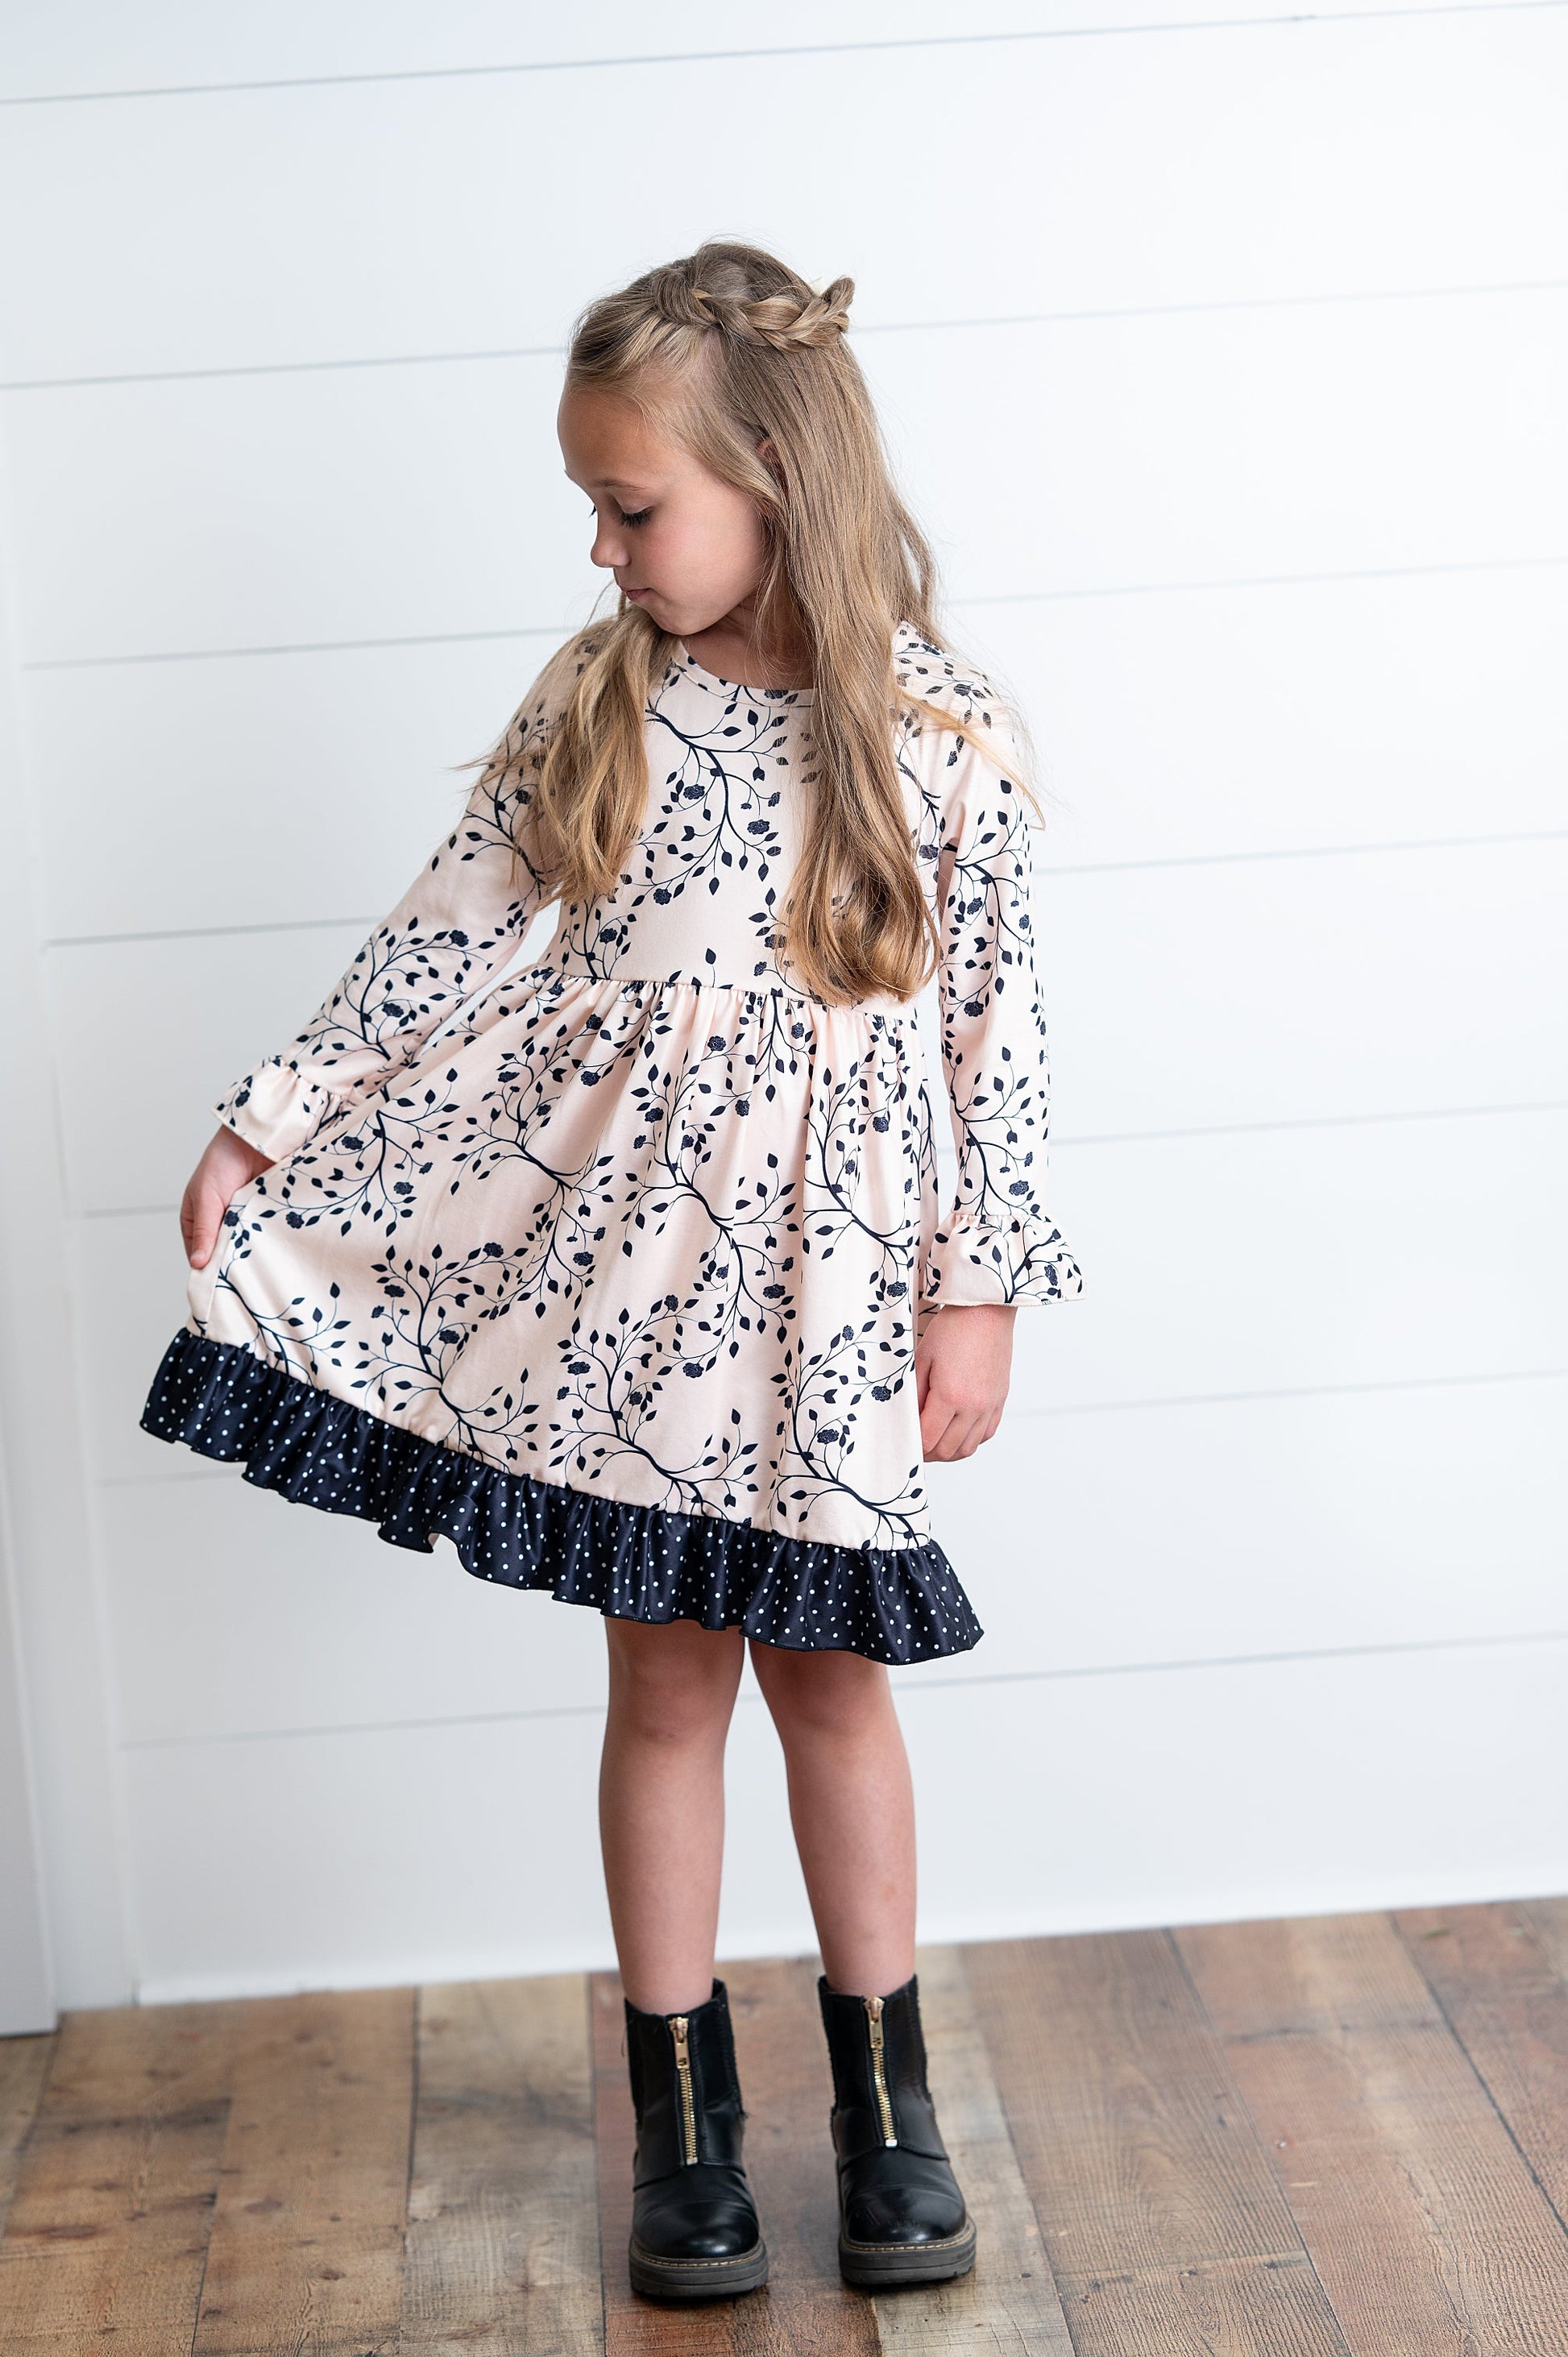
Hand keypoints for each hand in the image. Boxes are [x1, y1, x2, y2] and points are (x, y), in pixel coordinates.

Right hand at [180, 1127, 271, 1268]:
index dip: (205, 1266)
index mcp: (196, 1219)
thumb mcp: (206, 1198)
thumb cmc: (222, 1162)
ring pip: (244, 1244)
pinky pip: (263, 1233)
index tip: (217, 1283)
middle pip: (222, 1252)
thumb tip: (197, 1264)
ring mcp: (242, 1219)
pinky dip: (265, 1240)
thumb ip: (204, 1231)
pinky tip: (270, 1249)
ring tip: (255, 1263)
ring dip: (249, 1251)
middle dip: (230, 1261)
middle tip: (239, 1276)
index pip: (198, 1252)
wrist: (254, 1139)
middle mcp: (219, 1221)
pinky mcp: (263, 1214)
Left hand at [915, 1303, 1015, 1461]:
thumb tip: (909, 1420)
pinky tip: (957, 1432)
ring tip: (934, 1442)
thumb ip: (914, 1394)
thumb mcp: (922, 1359)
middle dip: (928, 1453)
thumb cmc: (953, 1328)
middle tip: (915, 1445)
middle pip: (948, 1450)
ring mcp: (990, 1405)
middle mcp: (974, 1406)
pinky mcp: (999, 1400)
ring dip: (949, 1451)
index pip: (928, 1440)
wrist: (986, 1311)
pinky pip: (986, 1434)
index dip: (913, 1447)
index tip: (903, 1442)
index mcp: (951, 1396)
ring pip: (969, 1448)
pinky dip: (970, 1440)